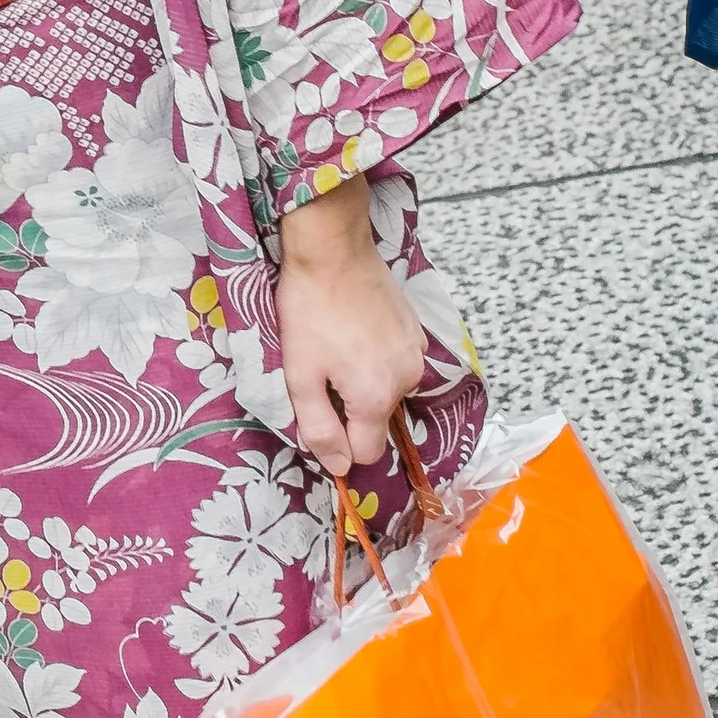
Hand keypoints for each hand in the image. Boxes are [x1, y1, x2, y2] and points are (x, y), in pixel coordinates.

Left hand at [276, 175, 427, 477]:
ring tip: (337, 347)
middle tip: (321, 372)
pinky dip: (377, 358)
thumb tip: (339, 467)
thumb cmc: (310, 310)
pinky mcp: (417, 331)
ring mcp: (417, 353)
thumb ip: (320, 429)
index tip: (319, 419)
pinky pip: (397, 363)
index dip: (339, 445)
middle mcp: (407, 380)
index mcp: (376, 397)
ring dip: (364, 381)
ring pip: (387, 391)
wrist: (334, 249)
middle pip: (377, 421)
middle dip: (349, 408)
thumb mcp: (300, 376)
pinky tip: (355, 332)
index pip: (365, 453)